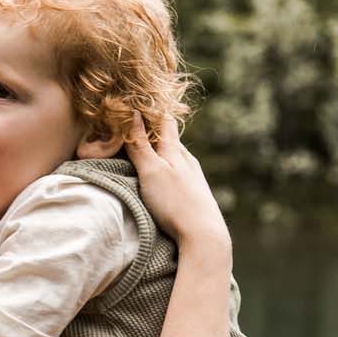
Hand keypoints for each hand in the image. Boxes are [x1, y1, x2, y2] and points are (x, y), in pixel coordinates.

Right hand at [124, 113, 230, 258]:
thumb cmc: (175, 202)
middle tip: (135, 125)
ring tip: (145, 151)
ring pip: (175, 157)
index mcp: (176, 151)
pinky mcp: (195, 194)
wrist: (203, 235)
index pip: (164, 120)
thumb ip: (140, 145)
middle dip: (154, 131)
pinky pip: (178, 174)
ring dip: (160, 152)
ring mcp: (193, 178)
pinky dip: (167, 169)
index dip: (152, 109)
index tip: (138, 101)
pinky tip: (163, 178)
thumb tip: (133, 114)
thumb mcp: (151, 171)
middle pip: (170, 138)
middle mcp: (188, 160)